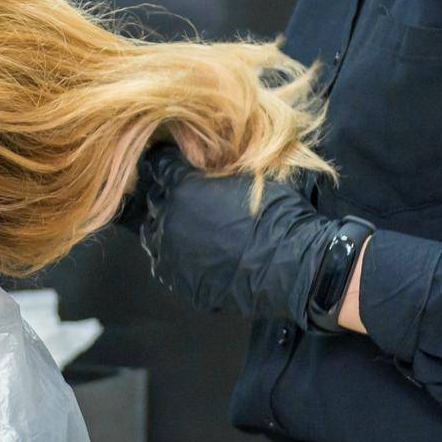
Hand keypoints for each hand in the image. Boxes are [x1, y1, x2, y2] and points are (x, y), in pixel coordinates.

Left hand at [136, 144, 353, 327]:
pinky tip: (190, 253)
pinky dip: (172, 255)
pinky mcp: (180, 283)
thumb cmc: (275, 213)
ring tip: (182, 223)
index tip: (171, 158)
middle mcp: (167, 220)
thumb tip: (203, 169)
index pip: (157, 165)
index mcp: (182, 187)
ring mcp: (170, 255)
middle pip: (153, 199)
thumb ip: (213, 173)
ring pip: (152, 233)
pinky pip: (164, 264)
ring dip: (163, 224)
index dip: (165, 160)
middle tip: (183, 192)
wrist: (290, 265)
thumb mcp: (245, 176)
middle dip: (165, 192)